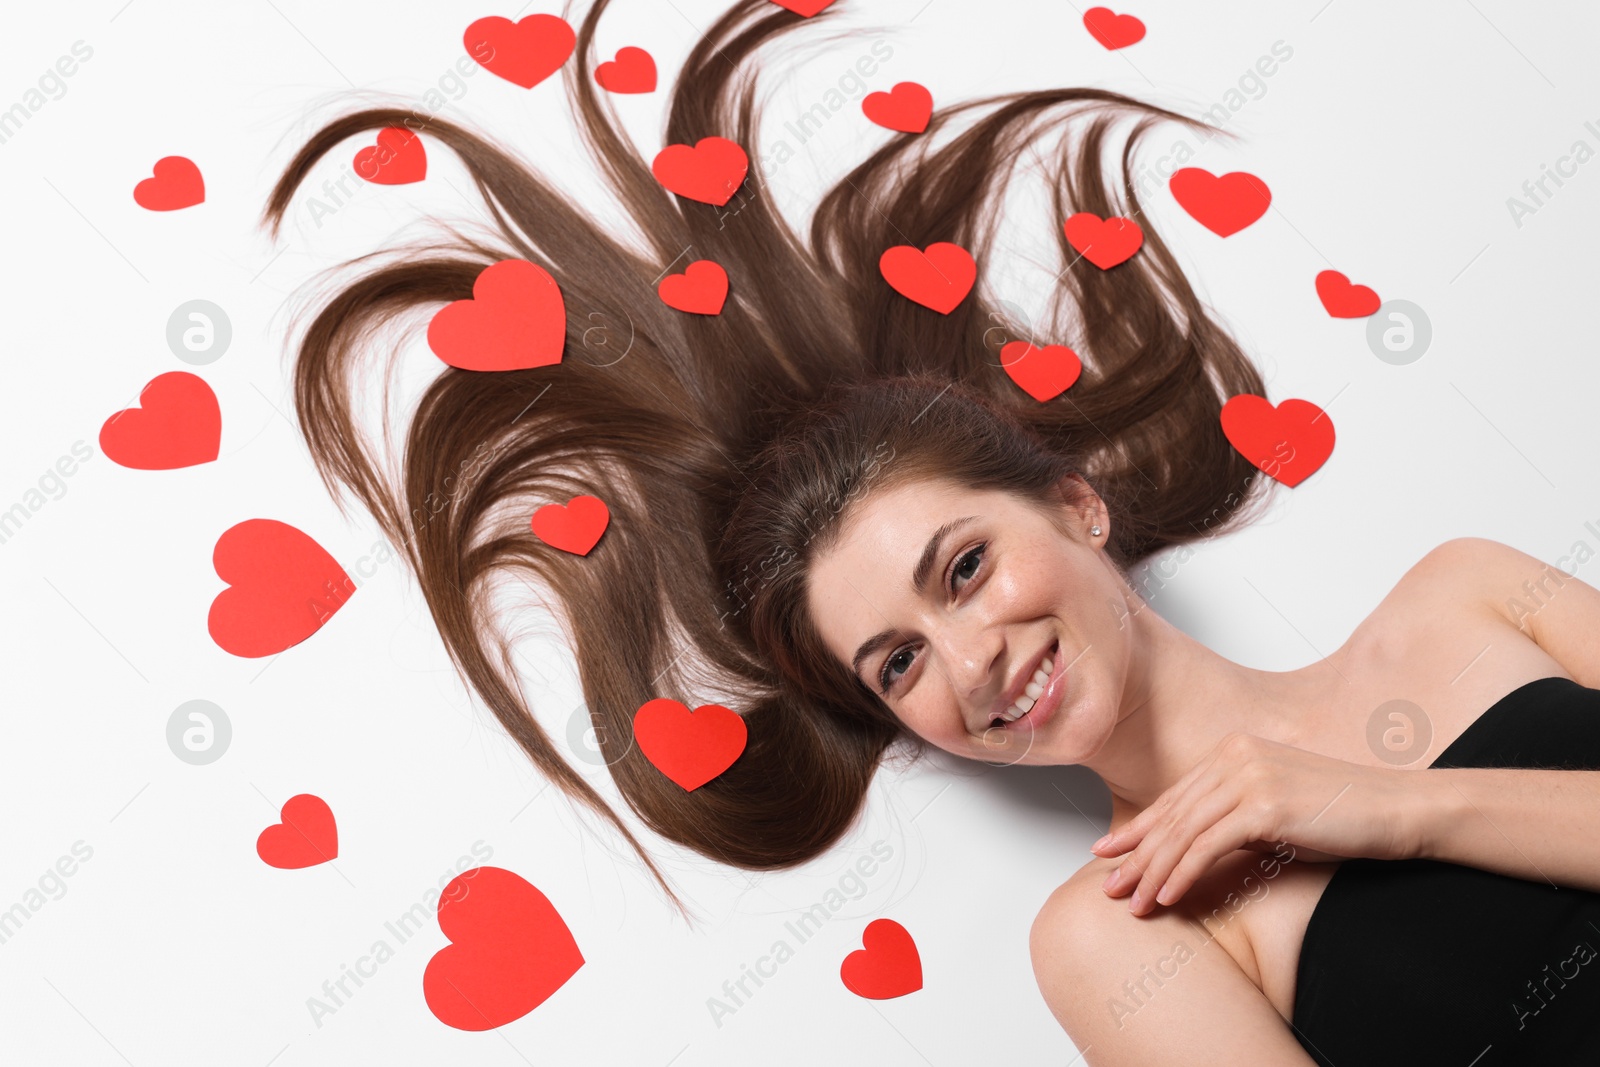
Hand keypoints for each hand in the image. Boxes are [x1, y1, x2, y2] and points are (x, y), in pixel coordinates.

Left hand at [1091, 732, 1423, 914]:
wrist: (1399, 809)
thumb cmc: (1342, 815)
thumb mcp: (1276, 810)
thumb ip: (1234, 816)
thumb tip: (1193, 846)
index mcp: (1234, 751)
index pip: (1175, 797)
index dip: (1139, 828)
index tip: (1110, 852)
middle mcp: (1234, 756)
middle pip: (1172, 814)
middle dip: (1135, 855)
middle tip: (1110, 886)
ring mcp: (1248, 776)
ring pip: (1183, 832)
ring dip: (1153, 872)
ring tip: (1134, 903)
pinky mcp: (1264, 803)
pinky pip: (1208, 845)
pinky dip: (1183, 874)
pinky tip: (1168, 896)